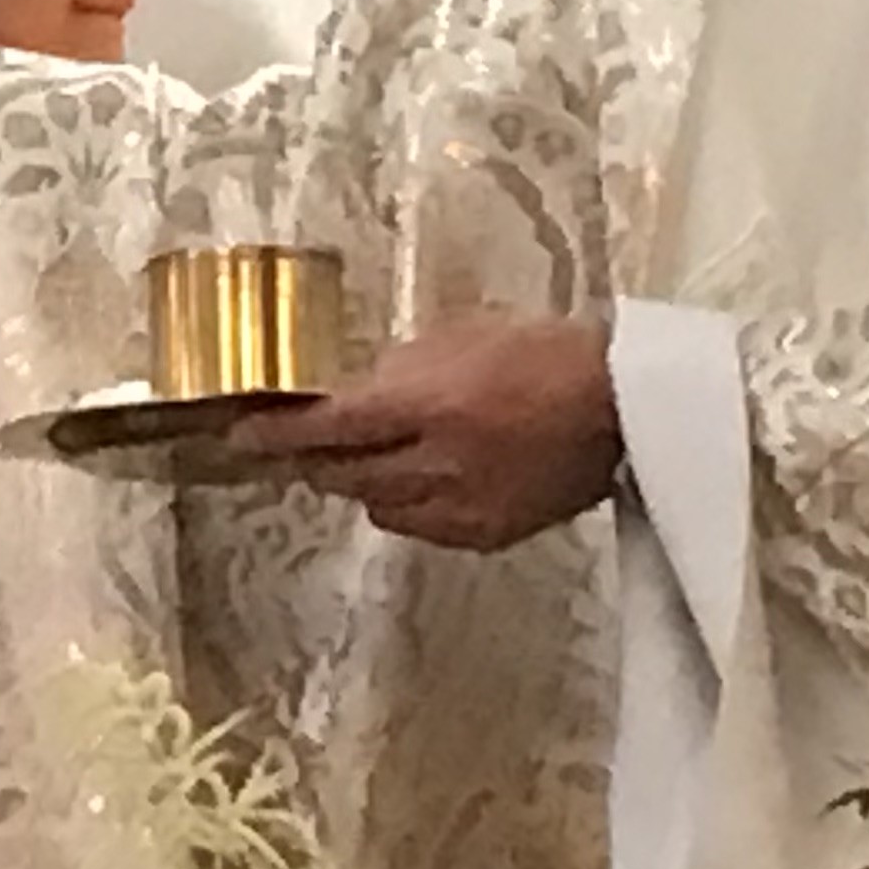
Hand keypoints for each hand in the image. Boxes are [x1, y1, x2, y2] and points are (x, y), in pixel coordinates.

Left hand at [232, 315, 619, 551]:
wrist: (627, 406)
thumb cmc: (545, 353)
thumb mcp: (462, 335)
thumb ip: (400, 367)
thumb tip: (351, 392)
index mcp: (427, 403)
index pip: (328, 427)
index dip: (277, 434)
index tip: (241, 434)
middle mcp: (436, 462)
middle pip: (342, 473)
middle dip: (313, 459)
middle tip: (298, 446)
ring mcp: (460, 505)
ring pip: (375, 505)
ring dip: (357, 482)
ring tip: (363, 460)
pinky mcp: (485, 534)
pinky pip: (417, 526)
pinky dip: (403, 505)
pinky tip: (415, 482)